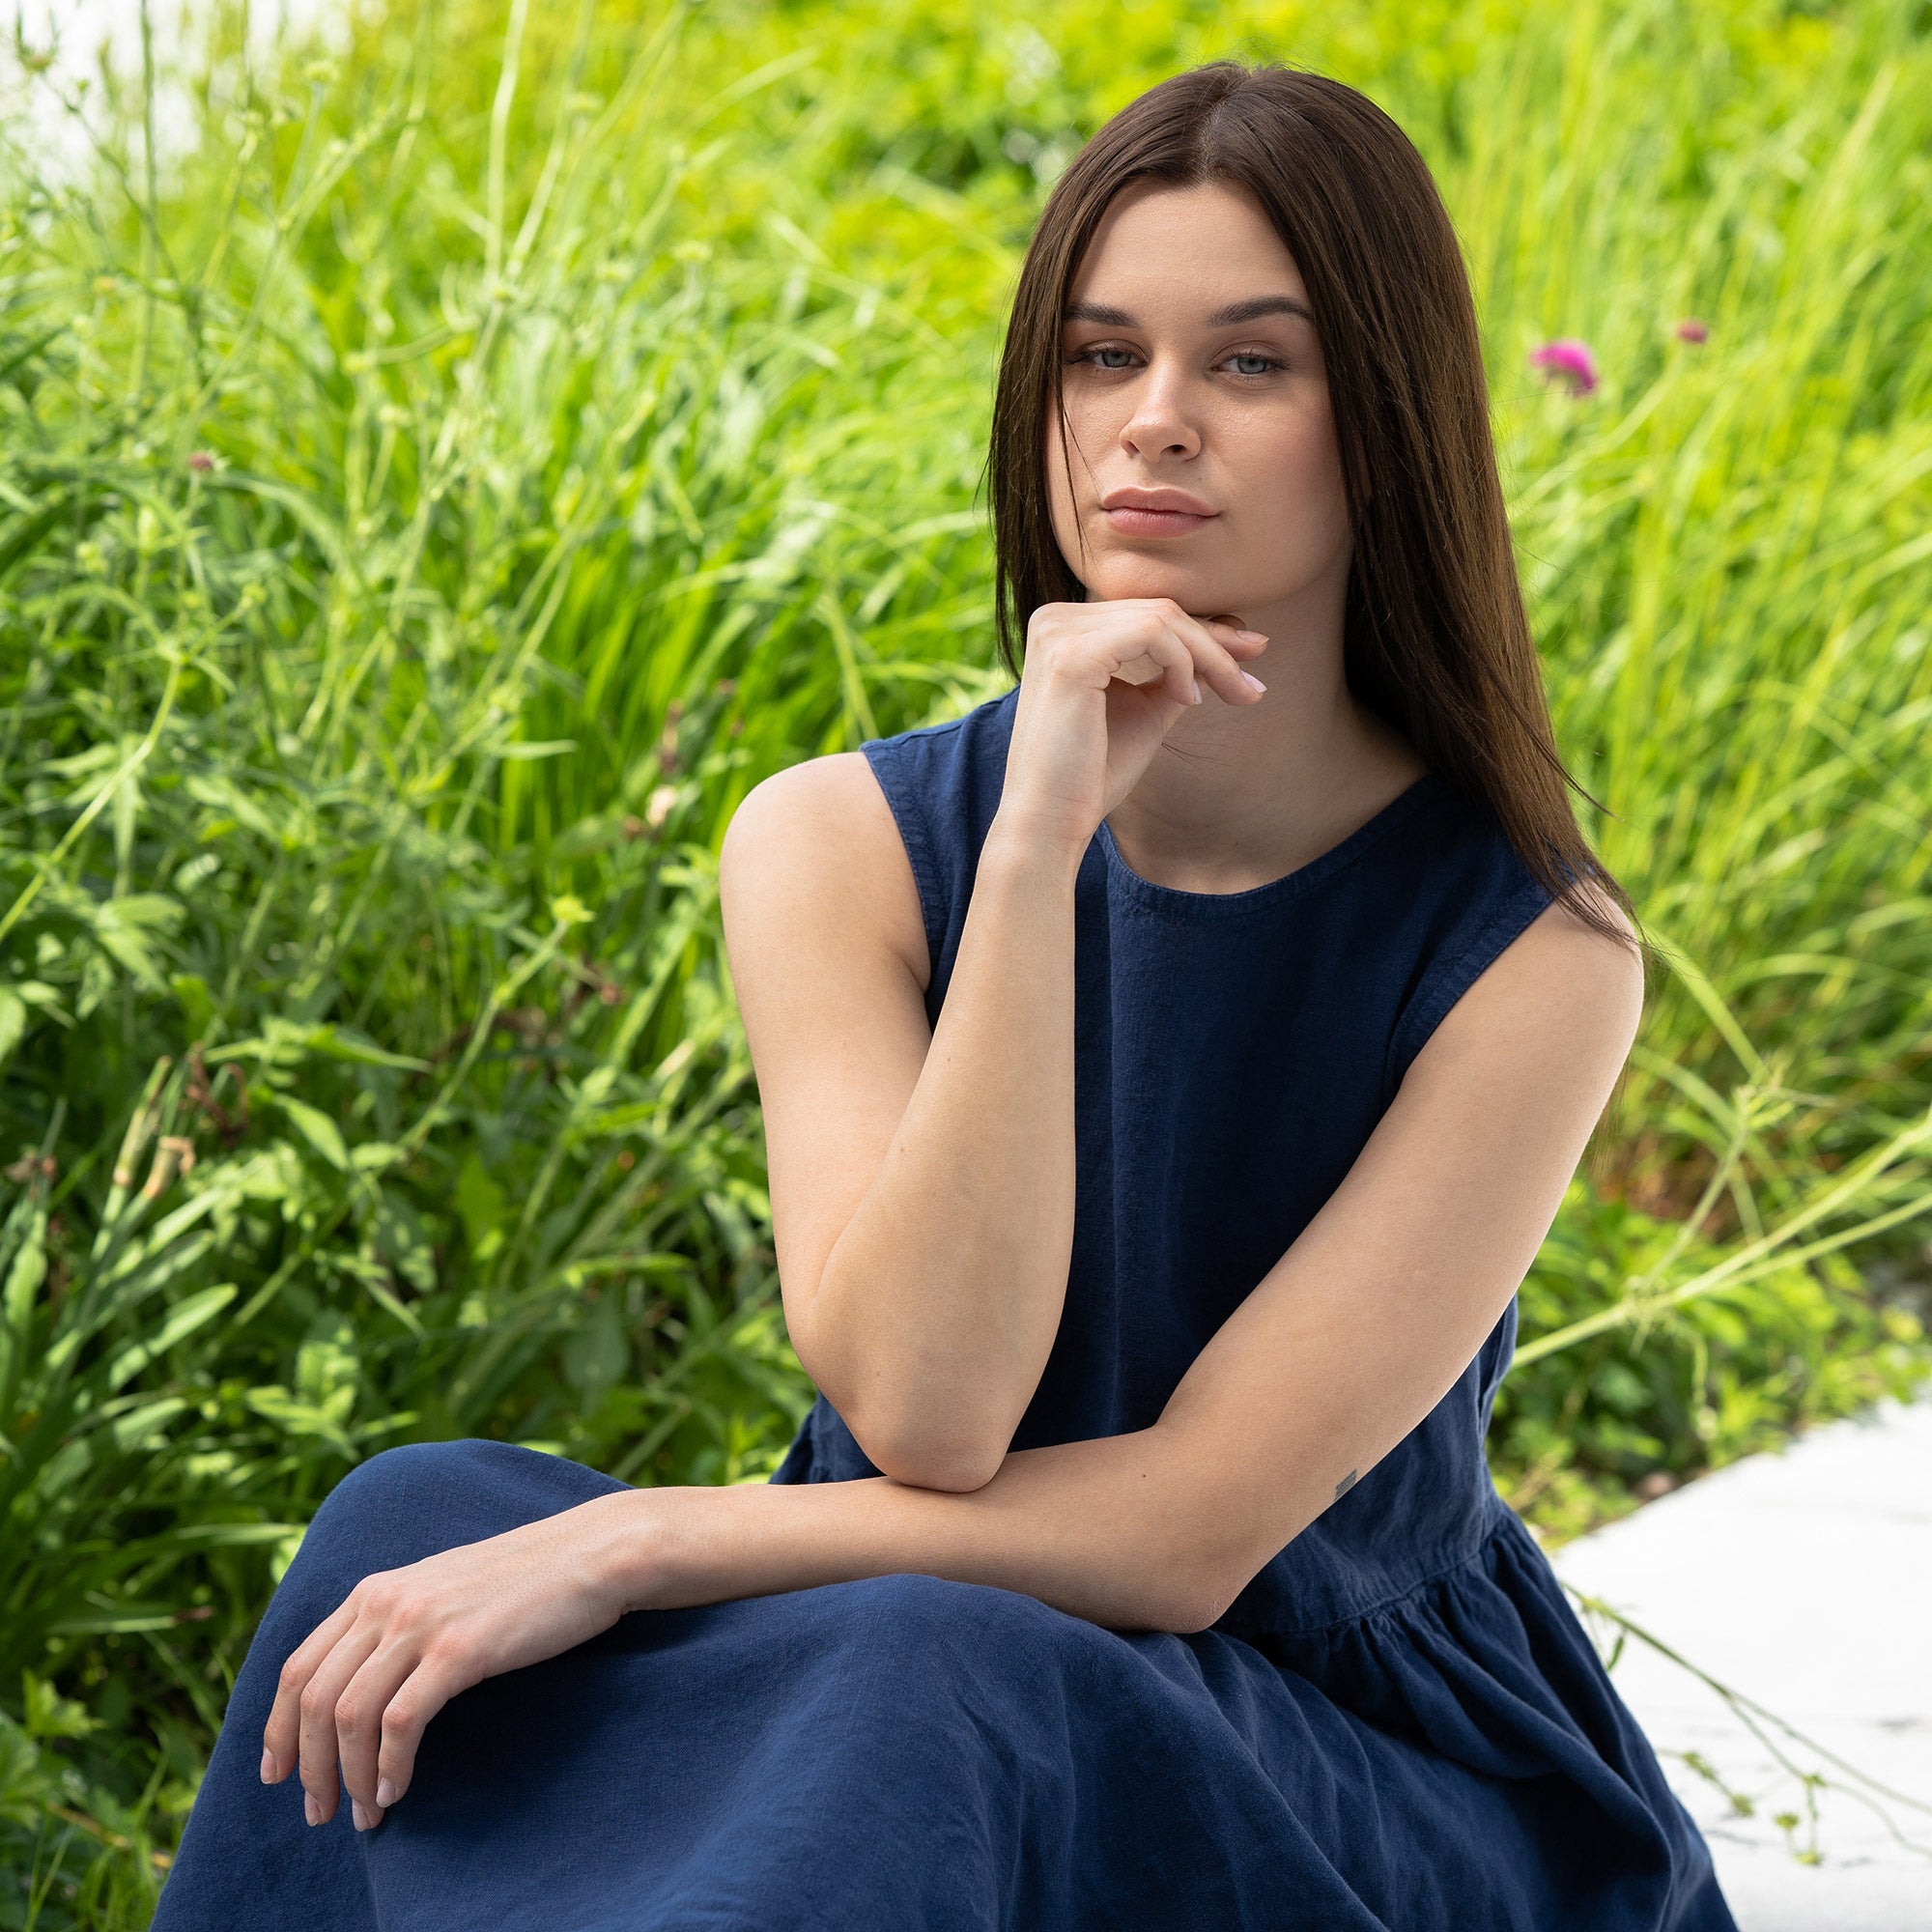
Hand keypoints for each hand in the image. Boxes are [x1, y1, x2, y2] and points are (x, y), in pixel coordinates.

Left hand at [261, 1489, 646, 1831]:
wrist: (590, 1555)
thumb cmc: (524, 1581)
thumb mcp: (442, 1590)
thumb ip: (397, 1623)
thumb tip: (363, 1684)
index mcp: (376, 1589)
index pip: (298, 1666)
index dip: (276, 1728)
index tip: (277, 1774)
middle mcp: (387, 1602)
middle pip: (312, 1699)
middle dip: (308, 1767)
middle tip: (320, 1813)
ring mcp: (422, 1624)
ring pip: (350, 1716)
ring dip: (349, 1778)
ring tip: (366, 1814)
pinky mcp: (461, 1649)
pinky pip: (402, 1722)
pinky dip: (390, 1766)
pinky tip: (398, 1790)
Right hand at [996, 598, 1267, 851]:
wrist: (1050, 820)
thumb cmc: (1093, 772)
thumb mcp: (1145, 709)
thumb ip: (1175, 673)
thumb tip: (1229, 645)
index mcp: (1066, 627)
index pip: (1150, 613)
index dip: (1207, 631)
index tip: (1253, 654)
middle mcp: (1055, 618)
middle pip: (1160, 610)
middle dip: (1218, 645)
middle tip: (1253, 685)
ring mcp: (1059, 632)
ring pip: (1163, 618)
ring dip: (1209, 657)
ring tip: (1230, 695)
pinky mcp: (1071, 655)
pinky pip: (1153, 634)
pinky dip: (1183, 663)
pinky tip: (1188, 700)